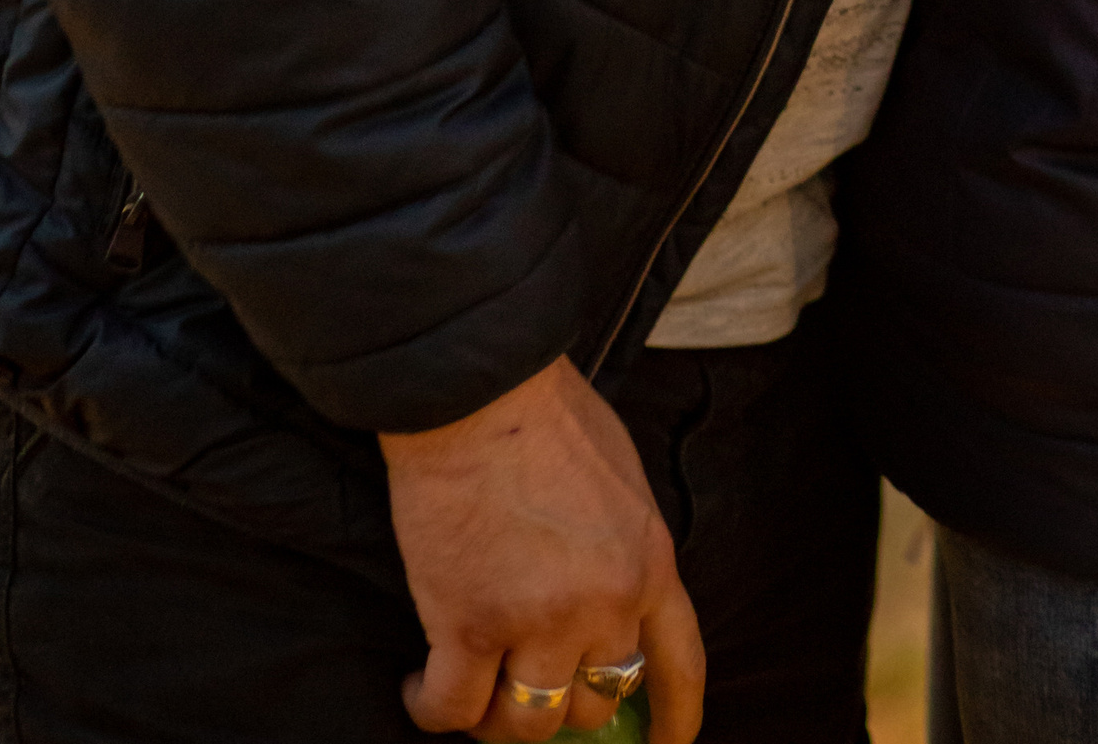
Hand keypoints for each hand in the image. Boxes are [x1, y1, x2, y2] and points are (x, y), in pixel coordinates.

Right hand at [382, 353, 705, 742]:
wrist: (479, 388)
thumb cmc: (545, 416)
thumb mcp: (621, 480)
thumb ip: (623, 548)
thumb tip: (611, 607)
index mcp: (650, 560)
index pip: (679, 664)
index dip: (674, 719)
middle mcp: (604, 602)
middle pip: (592, 704)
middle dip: (559, 703)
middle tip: (522, 682)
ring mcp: (537, 621)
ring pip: (525, 724)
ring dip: (494, 718)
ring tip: (469, 689)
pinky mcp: (467, 627)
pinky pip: (450, 711)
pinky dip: (430, 708)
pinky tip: (418, 683)